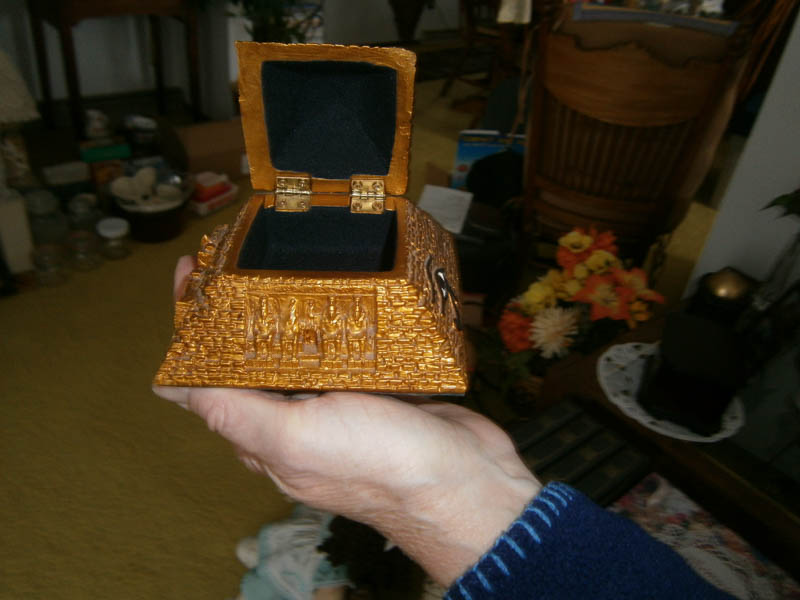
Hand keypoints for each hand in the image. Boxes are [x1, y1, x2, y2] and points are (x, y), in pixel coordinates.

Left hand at [153, 256, 540, 584]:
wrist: (465, 478)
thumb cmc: (378, 463)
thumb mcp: (294, 438)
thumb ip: (235, 413)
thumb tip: (170, 389)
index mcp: (266, 435)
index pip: (212, 376)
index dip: (194, 327)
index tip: (192, 275)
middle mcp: (297, 419)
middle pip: (255, 356)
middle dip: (242, 308)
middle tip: (241, 256)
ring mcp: (339, 400)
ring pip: (305, 347)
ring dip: (293, 308)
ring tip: (287, 260)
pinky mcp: (379, 384)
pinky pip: (350, 346)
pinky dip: (341, 317)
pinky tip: (343, 287)